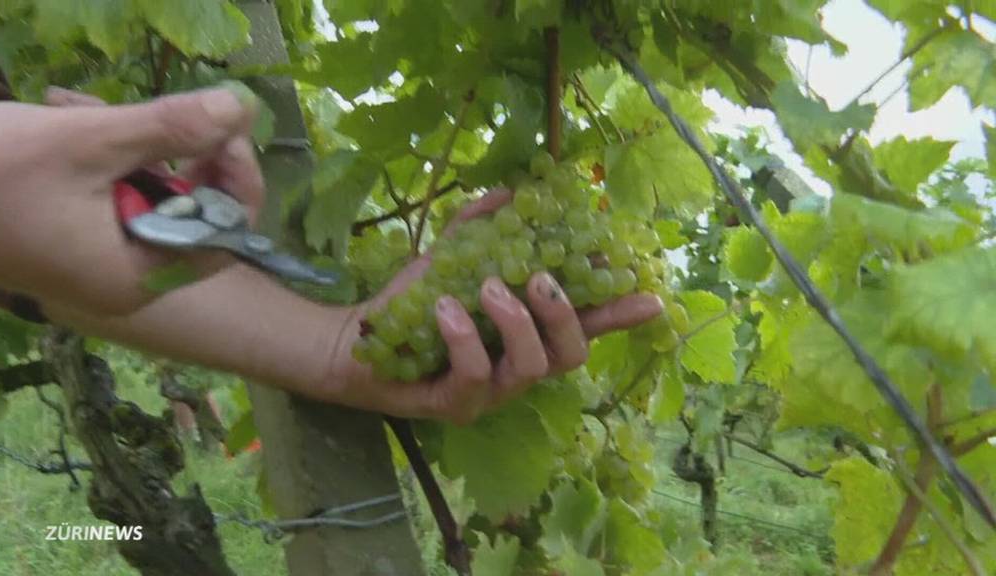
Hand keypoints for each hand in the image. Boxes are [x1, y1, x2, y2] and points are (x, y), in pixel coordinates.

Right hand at [0, 85, 261, 315]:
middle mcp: (127, 280)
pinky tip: (66, 115)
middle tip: (146, 108)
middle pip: (191, 211)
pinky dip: (105, 155)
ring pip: (151, 194)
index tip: (224, 124)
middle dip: (174, 149)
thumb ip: (170, 127)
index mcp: (139, 277)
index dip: (234, 176)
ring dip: (132, 144)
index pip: (224, 232)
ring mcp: (99, 261)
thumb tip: (241, 109)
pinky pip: (116, 195)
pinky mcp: (75, 239)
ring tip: (76, 106)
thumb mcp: (86, 142)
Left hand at [325, 190, 663, 423]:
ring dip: (516, 321)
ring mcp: (491, 392)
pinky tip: (444, 310)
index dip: (618, 312)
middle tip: (539, 277)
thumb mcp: (453, 256)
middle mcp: (518, 367)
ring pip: (532, 368)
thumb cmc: (416, 303)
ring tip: (486, 286)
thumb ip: (484, 226)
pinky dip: (465, 338)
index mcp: (528, 332)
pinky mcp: (456, 406)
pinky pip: (476, 376)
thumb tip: (515, 191)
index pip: (585, 324)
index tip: (650, 295)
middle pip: (571, 354)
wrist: (359, 339)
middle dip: (565, 312)